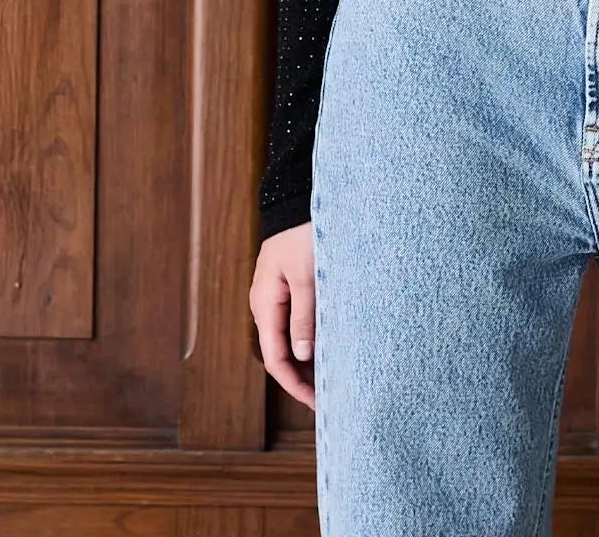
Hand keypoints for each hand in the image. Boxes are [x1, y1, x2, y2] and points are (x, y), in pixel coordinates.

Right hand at [250, 221, 315, 408]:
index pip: (275, 358)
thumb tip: (303, 356)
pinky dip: (312, 337)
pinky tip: (329, 344)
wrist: (299, 196)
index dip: (295, 384)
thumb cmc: (303, 232)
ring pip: (291, 338)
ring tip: (333, 375)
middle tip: (331, 395)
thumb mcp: (308, 276)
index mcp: (265, 304)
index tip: (318, 402)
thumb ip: (304, 317)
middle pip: (282, 352)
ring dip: (309, 358)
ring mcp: (278, 295)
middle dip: (304, 376)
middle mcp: (267, 304)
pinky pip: (298, 321)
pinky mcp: (290, 285)